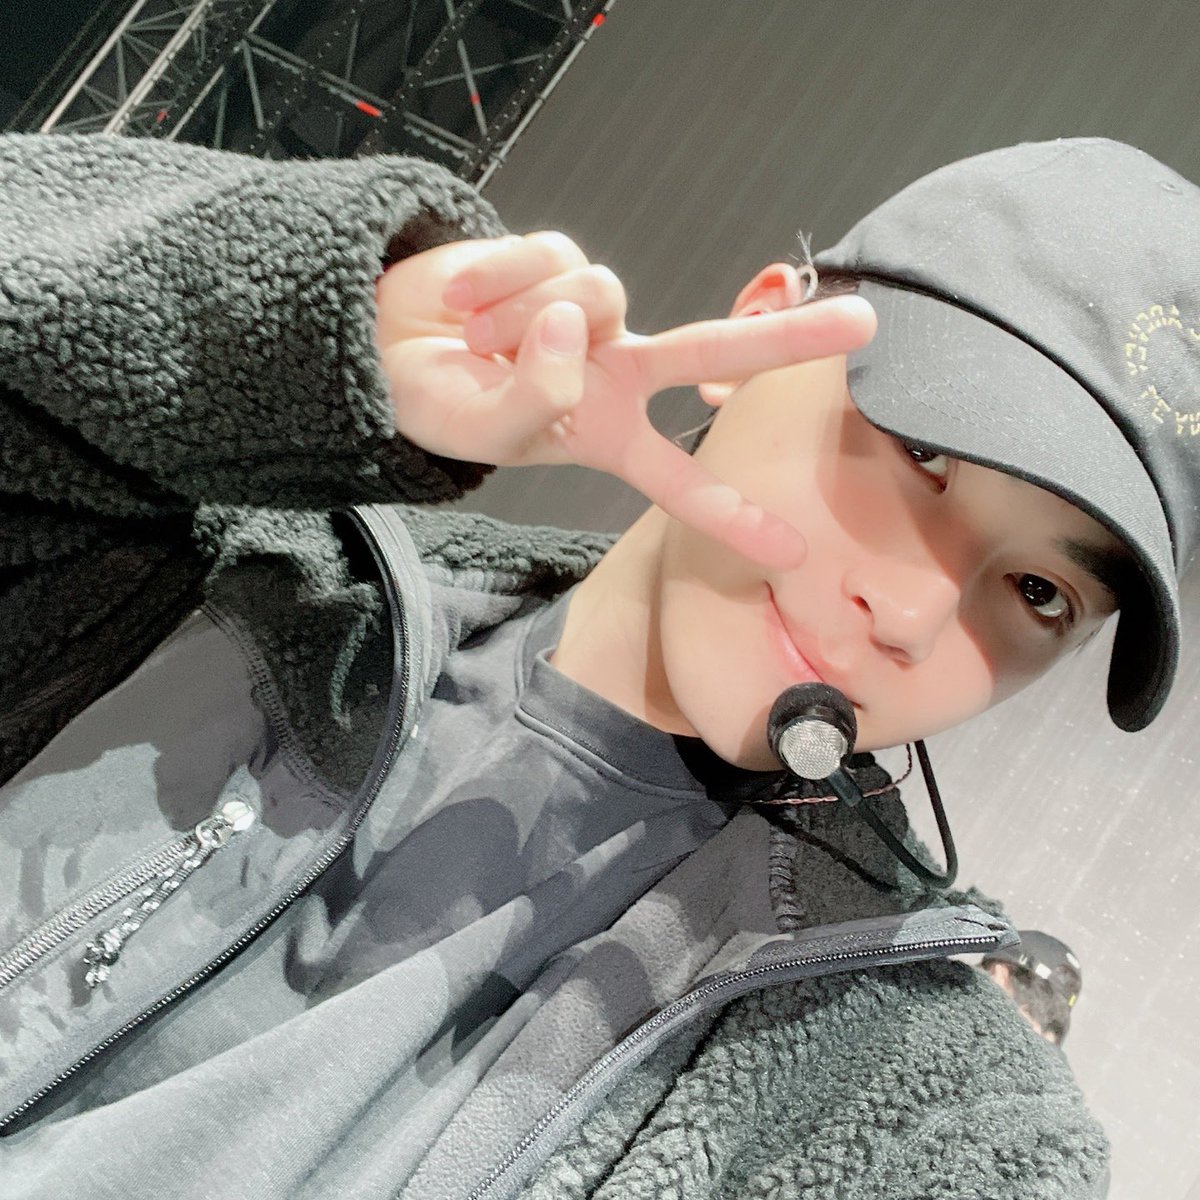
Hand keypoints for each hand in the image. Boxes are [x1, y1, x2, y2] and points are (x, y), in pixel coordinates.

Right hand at [375, 233, 875, 567]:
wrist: (382, 345)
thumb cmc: (437, 406)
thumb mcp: (479, 433)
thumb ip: (535, 396)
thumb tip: (578, 323)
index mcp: (605, 434)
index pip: (679, 481)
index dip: (732, 517)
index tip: (795, 551)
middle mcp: (613, 372)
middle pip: (711, 350)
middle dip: (784, 340)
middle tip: (866, 324)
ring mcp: (591, 315)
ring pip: (598, 297)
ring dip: (521, 322)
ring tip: (475, 342)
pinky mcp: (558, 259)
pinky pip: (551, 258)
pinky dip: (499, 282)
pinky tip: (463, 304)